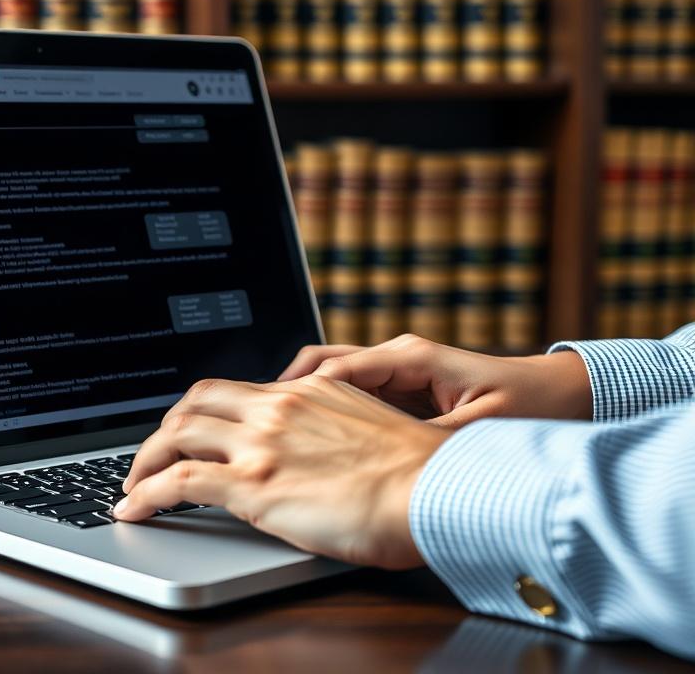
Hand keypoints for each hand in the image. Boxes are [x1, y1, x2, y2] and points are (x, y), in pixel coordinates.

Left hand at [116, 376, 451, 568]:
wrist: (436, 488)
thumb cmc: (419, 472)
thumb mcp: (371, 430)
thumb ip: (332, 428)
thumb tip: (318, 449)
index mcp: (306, 392)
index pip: (233, 389)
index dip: (199, 411)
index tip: (188, 429)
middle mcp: (277, 407)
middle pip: (194, 403)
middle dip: (164, 429)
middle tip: (152, 455)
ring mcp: (260, 442)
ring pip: (176, 434)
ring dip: (144, 460)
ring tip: (132, 485)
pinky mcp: (251, 483)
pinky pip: (177, 481)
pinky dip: (145, 493)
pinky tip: (133, 509)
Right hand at [280, 335, 592, 427]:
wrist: (559, 397)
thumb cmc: (527, 405)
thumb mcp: (477, 429)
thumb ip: (428, 441)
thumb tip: (385, 459)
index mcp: (411, 358)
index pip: (338, 368)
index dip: (300, 392)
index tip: (273, 414)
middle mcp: (398, 358)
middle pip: (323, 364)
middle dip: (287, 389)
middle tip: (258, 420)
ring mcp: (397, 372)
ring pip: (331, 377)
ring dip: (303, 399)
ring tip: (276, 431)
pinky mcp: (401, 390)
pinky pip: (349, 394)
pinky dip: (324, 410)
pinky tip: (313, 439)